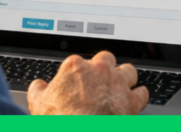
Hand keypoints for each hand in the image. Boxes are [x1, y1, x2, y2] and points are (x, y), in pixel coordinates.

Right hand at [27, 51, 148, 114]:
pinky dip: (140, 96)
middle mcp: (99, 70)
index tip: (79, 81)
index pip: (80, 61)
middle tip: (101, 81)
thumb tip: (38, 86)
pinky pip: (142, 93)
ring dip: (125, 78)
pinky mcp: (130, 102)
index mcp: (75, 66)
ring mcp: (116, 84)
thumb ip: (38, 90)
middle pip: (107, 59)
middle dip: (105, 68)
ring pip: (128, 71)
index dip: (81, 72)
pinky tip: (136, 99)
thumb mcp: (38, 104)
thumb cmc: (60, 121)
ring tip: (121, 87)